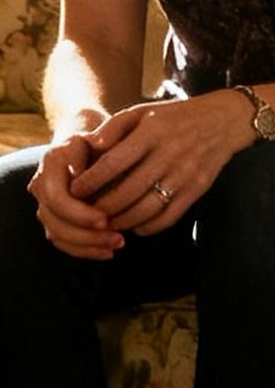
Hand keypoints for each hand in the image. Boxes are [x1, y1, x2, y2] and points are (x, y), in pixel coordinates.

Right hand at [28, 132, 122, 260]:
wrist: (93, 138)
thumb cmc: (106, 136)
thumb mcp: (105, 134)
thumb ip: (97, 151)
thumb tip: (79, 175)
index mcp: (52, 163)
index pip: (57, 198)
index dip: (79, 213)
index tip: (106, 219)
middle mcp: (43, 185)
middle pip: (55, 221)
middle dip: (86, 234)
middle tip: (119, 238)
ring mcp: (46, 203)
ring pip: (57, 234)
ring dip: (87, 245)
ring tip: (119, 244)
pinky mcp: (55, 217)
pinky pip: (63, 240)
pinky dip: (84, 250)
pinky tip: (108, 252)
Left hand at [63, 93, 249, 240]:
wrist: (226, 120)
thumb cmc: (176, 117)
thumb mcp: (144, 111)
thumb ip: (114, 126)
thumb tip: (91, 147)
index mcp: (153, 131)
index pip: (112, 164)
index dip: (88, 182)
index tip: (75, 192)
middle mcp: (170, 152)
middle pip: (125, 193)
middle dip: (100, 208)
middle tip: (87, 214)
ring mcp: (186, 172)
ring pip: (145, 209)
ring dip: (121, 221)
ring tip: (107, 222)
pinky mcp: (199, 188)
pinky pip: (168, 217)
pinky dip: (147, 227)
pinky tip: (135, 225)